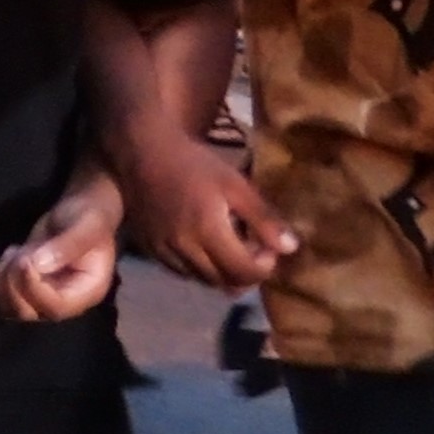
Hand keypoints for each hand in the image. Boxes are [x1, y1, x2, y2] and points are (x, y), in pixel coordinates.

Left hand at [0, 170, 124, 322]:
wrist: (78, 213)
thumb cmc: (88, 217)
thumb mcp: (86, 225)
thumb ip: (67, 245)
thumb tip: (38, 265)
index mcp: (87, 292)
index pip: (55, 307)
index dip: (32, 287)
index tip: (24, 259)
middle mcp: (65, 302)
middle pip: (27, 312)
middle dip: (12, 284)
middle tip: (16, 253)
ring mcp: (43, 298)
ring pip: (8, 308)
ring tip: (11, 253)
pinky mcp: (26, 290)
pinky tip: (5, 258)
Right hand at [122, 130, 300, 289]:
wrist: (143, 153)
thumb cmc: (194, 164)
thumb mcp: (236, 185)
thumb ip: (264, 218)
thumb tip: (291, 249)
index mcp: (208, 231)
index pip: (244, 271)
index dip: (263, 267)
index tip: (268, 248)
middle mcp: (183, 248)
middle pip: (223, 281)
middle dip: (245, 273)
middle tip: (252, 251)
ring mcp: (163, 251)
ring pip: (201, 280)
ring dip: (222, 273)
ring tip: (230, 250)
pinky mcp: (149, 249)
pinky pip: (180, 272)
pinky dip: (199, 269)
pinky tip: (204, 249)